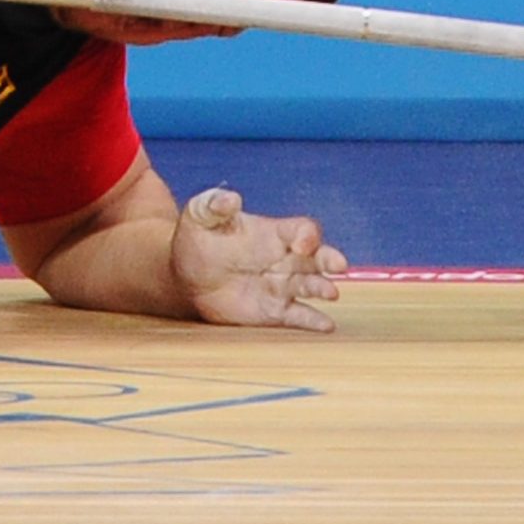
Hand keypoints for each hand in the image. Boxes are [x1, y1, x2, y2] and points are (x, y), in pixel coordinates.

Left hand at [169, 187, 346, 332]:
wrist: (184, 276)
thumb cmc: (196, 239)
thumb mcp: (200, 215)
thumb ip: (214, 205)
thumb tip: (230, 198)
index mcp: (272, 233)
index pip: (301, 229)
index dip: (307, 234)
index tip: (303, 244)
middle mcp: (284, 259)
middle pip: (317, 257)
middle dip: (329, 259)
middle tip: (339, 265)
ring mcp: (281, 286)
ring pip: (311, 286)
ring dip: (323, 288)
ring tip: (331, 293)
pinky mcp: (273, 311)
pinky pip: (298, 316)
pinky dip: (313, 321)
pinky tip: (326, 325)